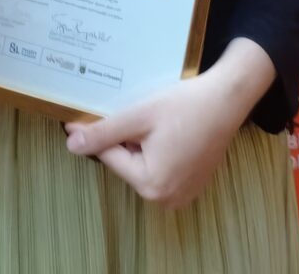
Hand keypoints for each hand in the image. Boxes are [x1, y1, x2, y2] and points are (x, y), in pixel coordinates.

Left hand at [65, 73, 237, 208]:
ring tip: (149, 120)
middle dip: (123, 139)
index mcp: (151, 185)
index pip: (110, 157)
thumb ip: (104, 133)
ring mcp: (182, 194)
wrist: (226, 99)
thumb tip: (71, 145)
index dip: (95, 134)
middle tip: (129, 113)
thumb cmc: (184, 106)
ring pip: (142, 164)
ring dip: (138, 143)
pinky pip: (160, 167)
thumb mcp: (138, 116)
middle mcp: (166, 199)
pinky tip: (163, 129)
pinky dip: (154, 149)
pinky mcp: (191, 184)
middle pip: (126, 163)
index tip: (75, 119)